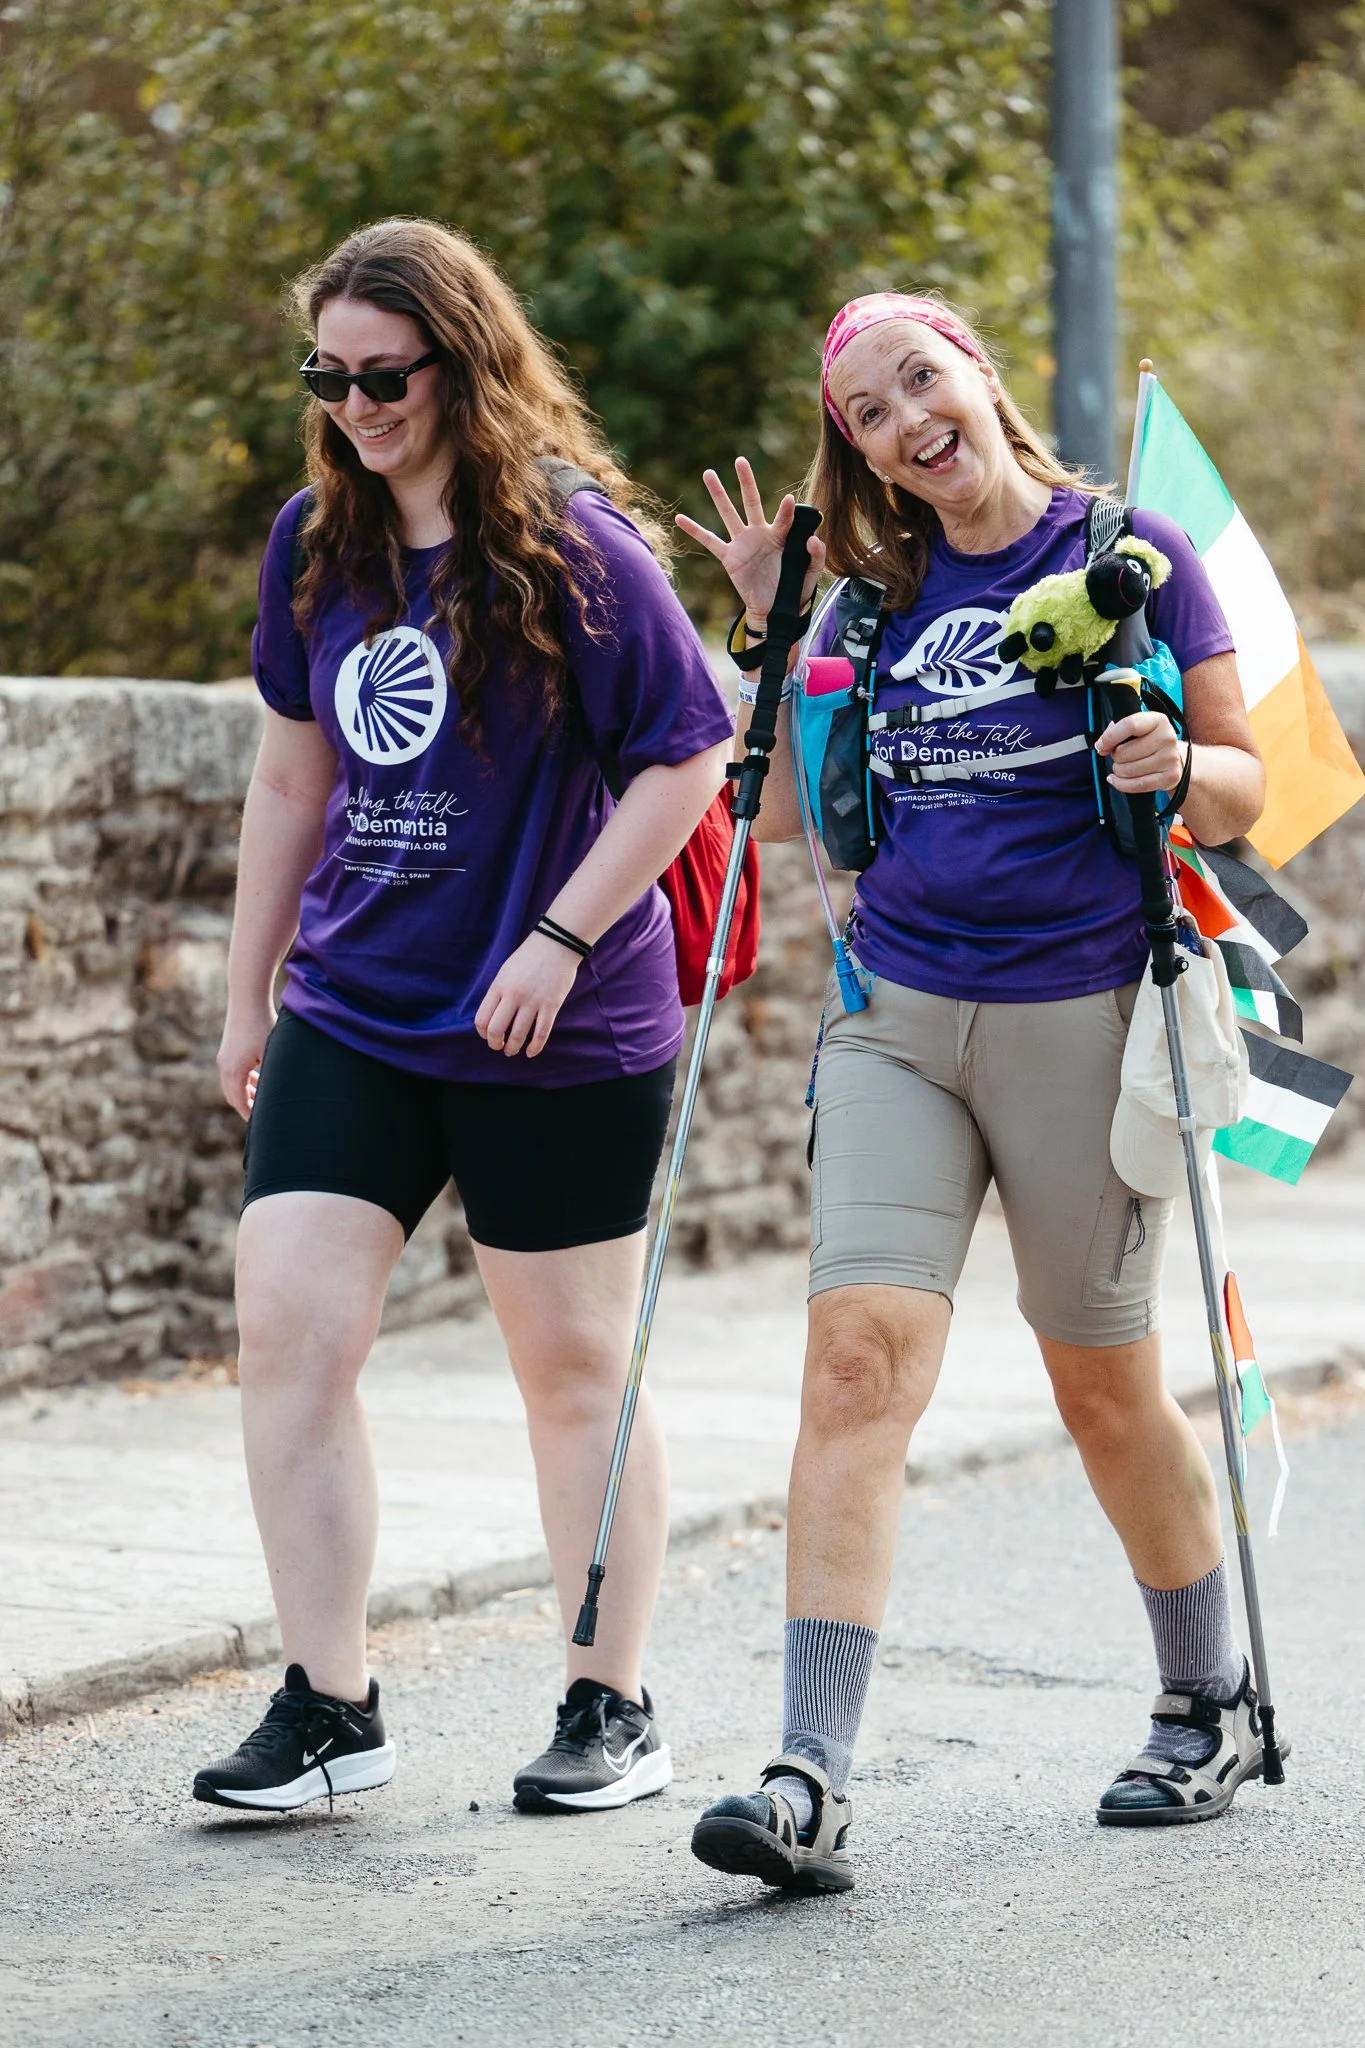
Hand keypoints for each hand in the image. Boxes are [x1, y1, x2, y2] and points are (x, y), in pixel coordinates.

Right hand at [217, 998, 274, 1119]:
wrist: (247, 997)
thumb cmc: (263, 1023)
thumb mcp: (272, 1052)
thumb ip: (272, 1075)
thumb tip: (281, 1095)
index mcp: (233, 1071)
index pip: (239, 1102)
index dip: (250, 1115)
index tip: (262, 1125)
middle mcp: (224, 1066)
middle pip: (233, 1096)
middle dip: (247, 1106)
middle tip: (261, 1118)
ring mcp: (224, 1057)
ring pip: (233, 1084)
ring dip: (246, 1093)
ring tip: (261, 1101)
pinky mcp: (228, 1049)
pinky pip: (234, 1072)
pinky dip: (244, 1080)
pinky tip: (258, 1079)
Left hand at [475, 932, 580, 1058]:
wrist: (556, 944)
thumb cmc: (529, 958)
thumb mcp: (505, 973)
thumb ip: (498, 994)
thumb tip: (491, 1019)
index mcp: (499, 986)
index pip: (482, 1019)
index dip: (482, 1033)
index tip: (488, 1036)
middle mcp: (513, 995)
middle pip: (496, 1030)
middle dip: (495, 1044)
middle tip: (499, 1047)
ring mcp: (533, 1001)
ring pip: (518, 1036)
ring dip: (513, 1048)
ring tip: (513, 1051)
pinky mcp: (551, 1005)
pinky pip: (541, 1033)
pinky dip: (535, 1047)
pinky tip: (531, 1052)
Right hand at [675, 457, 825, 621]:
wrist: (776, 609)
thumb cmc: (795, 588)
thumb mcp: (811, 573)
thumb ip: (817, 555)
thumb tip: (812, 538)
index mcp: (781, 535)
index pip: (784, 518)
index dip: (786, 510)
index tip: (789, 501)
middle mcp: (760, 533)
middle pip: (751, 502)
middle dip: (746, 482)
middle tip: (740, 460)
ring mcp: (743, 543)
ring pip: (728, 514)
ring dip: (718, 494)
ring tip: (708, 473)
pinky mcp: (729, 557)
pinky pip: (709, 541)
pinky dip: (694, 530)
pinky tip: (680, 518)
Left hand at [1094, 710, 1185, 794]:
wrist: (1176, 759)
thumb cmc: (1151, 742)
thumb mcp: (1139, 729)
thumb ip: (1117, 730)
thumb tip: (1102, 745)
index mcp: (1158, 720)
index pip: (1130, 725)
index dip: (1110, 737)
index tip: (1100, 746)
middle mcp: (1167, 738)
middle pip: (1124, 752)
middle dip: (1116, 757)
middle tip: (1120, 756)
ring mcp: (1170, 758)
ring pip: (1128, 770)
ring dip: (1119, 770)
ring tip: (1123, 766)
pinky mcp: (1169, 777)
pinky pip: (1136, 785)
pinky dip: (1121, 784)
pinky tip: (1116, 779)